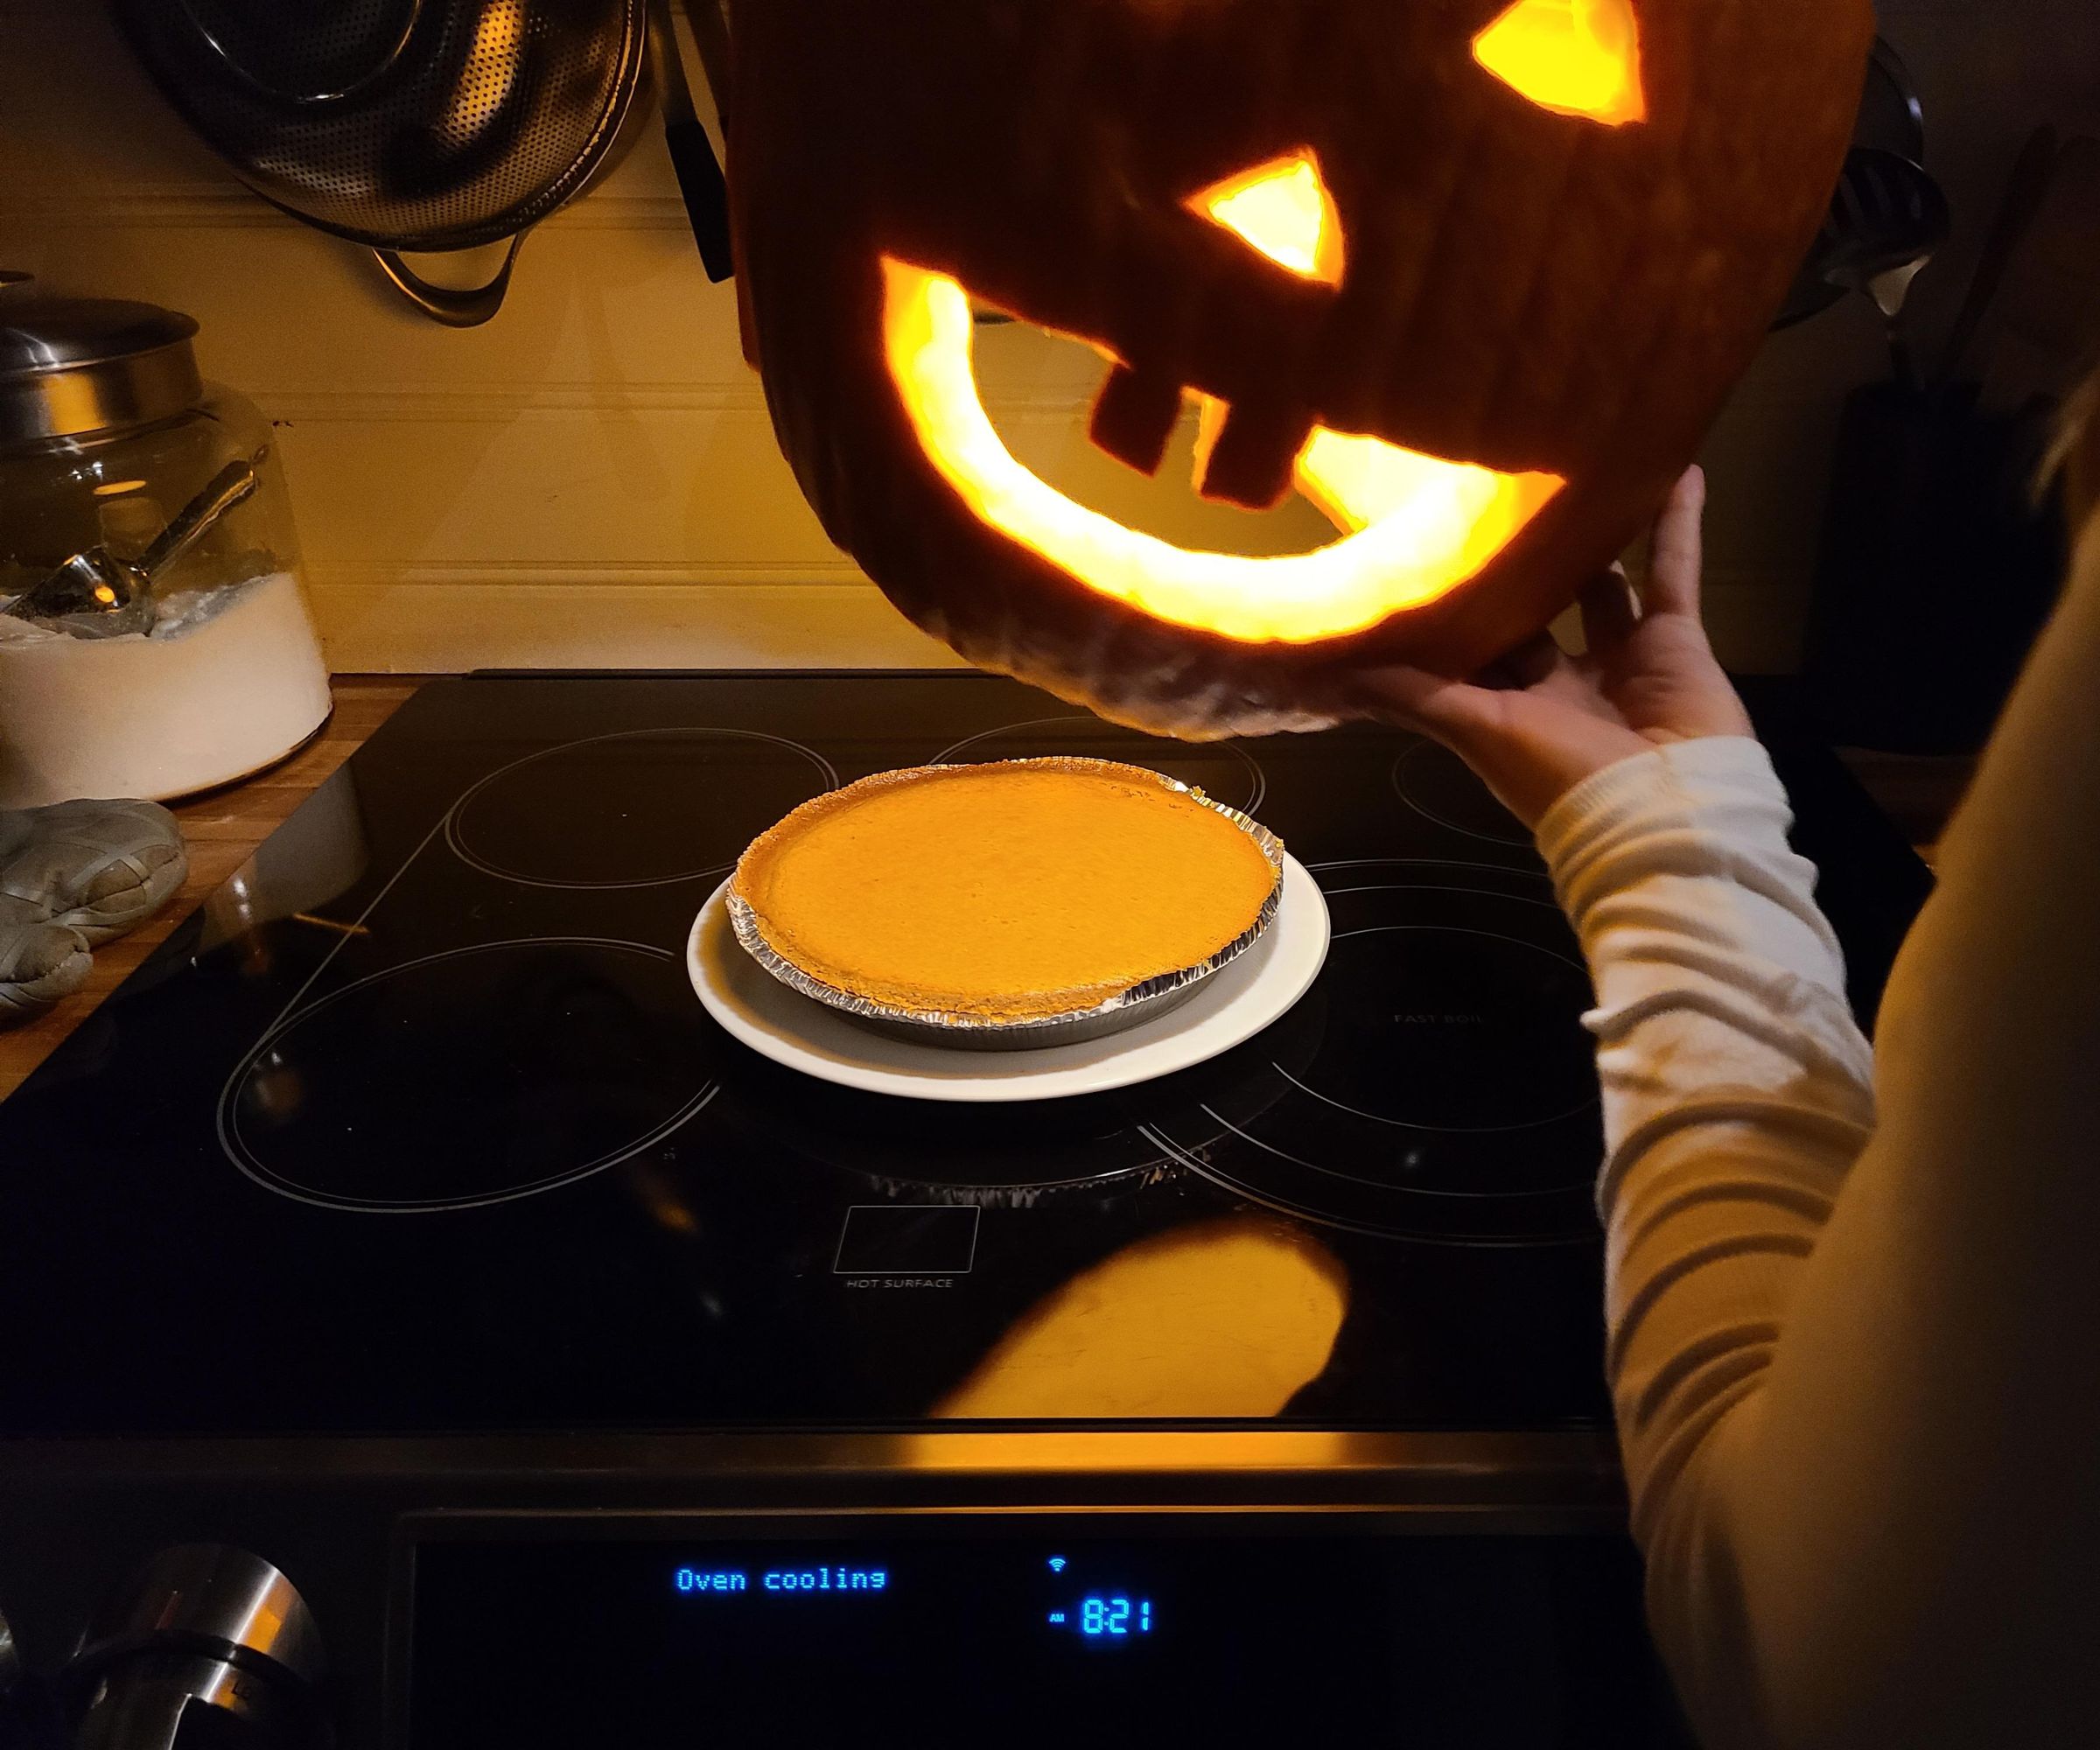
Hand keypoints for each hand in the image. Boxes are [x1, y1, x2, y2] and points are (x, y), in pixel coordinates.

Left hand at [1340, 467, 1753, 829]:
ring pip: (1603, 585)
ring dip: (1593, 537)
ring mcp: (1620, 661)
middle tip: (1487, 496)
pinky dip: (1678, 523)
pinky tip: (1675, 472)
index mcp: (1506, 709)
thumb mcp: (1476, 731)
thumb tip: (1328, 671)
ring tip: (1574, 471)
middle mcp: (1559, 684)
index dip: (1446, 607)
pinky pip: (1675, 572)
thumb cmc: (1561, 776)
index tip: (1418, 549)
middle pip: (1532, 613)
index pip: (1467, 648)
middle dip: (1515, 567)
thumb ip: (1411, 694)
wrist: (1670, 814)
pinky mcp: (1677, 642)